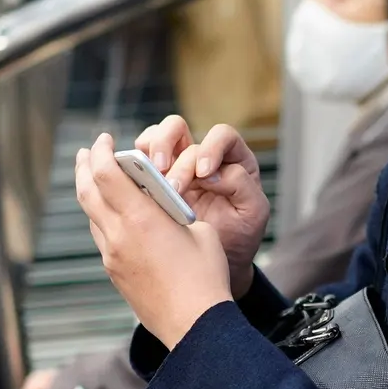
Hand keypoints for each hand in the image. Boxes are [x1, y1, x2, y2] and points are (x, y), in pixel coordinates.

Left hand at [76, 132, 234, 348]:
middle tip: (87, 152)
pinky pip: (101, 236)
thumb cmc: (206, 277)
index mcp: (141, 219)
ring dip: (90, 192)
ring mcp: (112, 257)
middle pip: (86, 191)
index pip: (105, 172)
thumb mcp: (201, 231)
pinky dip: (101, 217)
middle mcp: (118, 236)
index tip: (105, 139)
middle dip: (84, 166)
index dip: (101, 151)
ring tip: (96, 180)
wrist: (194, 324)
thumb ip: (178, 211)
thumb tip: (165, 206)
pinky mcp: (115, 274)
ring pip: (91, 215)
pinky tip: (113, 215)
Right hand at [134, 116, 268, 297]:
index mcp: (232, 159)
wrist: (219, 261)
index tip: (204, 174)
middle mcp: (200, 156)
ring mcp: (175, 166)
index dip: (211, 147)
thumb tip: (211, 173)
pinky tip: (138, 187)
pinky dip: (133, 169)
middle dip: (167, 145)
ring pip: (152, 138)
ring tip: (150, 182)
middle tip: (166, 177)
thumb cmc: (241, 235)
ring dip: (148, 155)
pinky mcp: (155, 182)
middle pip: (176, 127)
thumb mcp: (253, 212)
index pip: (221, 135)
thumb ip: (241, 185)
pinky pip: (137, 162)